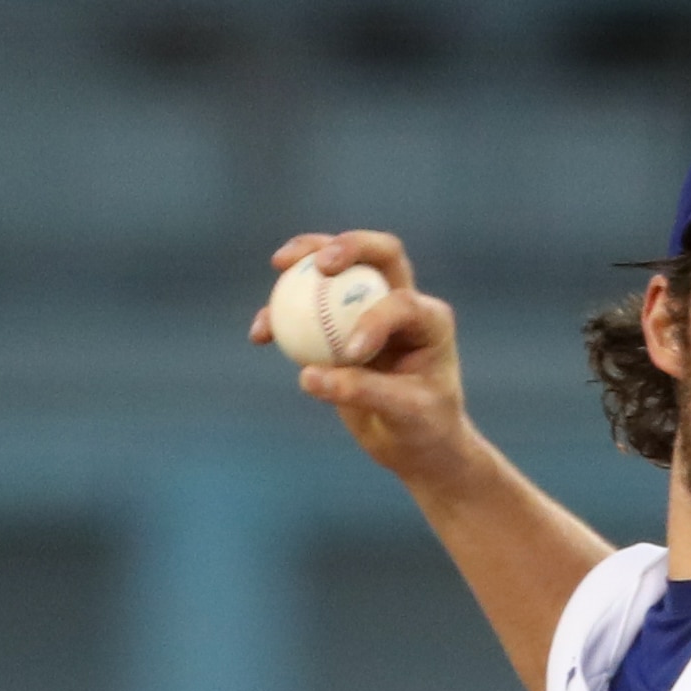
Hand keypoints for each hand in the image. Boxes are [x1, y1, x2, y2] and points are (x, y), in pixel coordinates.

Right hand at [251, 231, 481, 487]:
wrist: (414, 444)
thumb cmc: (424, 427)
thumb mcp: (404, 413)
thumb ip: (361, 390)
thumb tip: (307, 375)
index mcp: (429, 320)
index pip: (401, 301)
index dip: (373, 318)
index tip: (350, 353)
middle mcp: (402, 304)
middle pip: (378, 255)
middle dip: (348, 246)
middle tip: (318, 262)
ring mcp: (369, 309)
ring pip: (339, 268)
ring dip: (306, 257)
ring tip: (278, 264)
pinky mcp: (339, 325)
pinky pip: (307, 308)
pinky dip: (282, 313)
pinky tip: (260, 334)